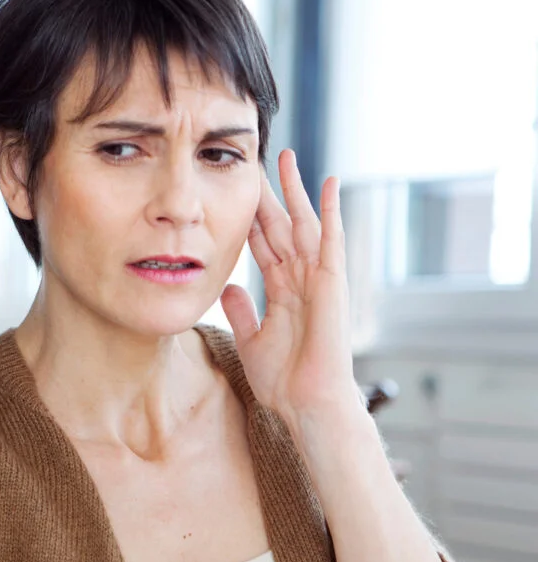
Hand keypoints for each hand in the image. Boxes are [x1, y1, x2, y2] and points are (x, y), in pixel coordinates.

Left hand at [220, 149, 359, 428]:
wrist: (307, 403)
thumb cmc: (285, 379)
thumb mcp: (252, 337)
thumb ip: (242, 309)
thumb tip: (228, 286)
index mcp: (281, 289)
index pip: (261, 243)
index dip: (249, 217)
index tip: (235, 193)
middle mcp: (299, 277)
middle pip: (279, 225)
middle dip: (267, 195)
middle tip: (256, 163)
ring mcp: (317, 277)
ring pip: (303, 223)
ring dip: (295, 190)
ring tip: (286, 158)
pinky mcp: (333, 281)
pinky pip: (331, 239)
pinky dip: (331, 210)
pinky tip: (328, 182)